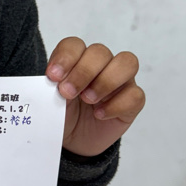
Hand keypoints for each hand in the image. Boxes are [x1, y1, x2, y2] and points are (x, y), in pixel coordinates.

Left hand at [46, 38, 144, 157]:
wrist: (73, 139)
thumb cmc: (63, 113)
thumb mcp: (49, 101)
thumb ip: (50, 88)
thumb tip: (50, 83)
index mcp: (77, 59)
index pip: (75, 45)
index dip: (65, 57)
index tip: (53, 76)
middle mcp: (102, 65)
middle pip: (100, 52)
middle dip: (83, 71)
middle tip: (68, 92)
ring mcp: (120, 81)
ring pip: (127, 63)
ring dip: (106, 81)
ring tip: (88, 100)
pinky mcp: (132, 102)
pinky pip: (135, 94)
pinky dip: (116, 104)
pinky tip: (99, 114)